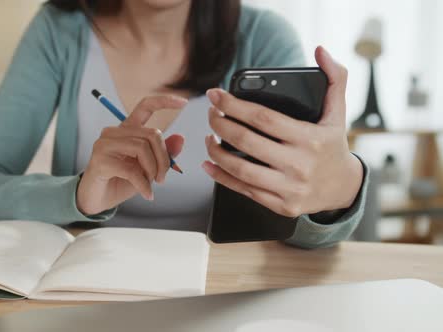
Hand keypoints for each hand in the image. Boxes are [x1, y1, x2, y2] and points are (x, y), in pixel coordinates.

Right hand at [77, 96, 186, 215]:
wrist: (97, 200)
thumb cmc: (121, 182)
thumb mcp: (147, 168)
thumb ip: (162, 154)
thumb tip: (180, 138)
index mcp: (127, 129)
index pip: (145, 106)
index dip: (164, 101)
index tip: (184, 102)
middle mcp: (114, 132)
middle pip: (151, 134)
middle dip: (164, 158)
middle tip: (162, 178)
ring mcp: (105, 144)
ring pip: (142, 148)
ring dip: (153, 170)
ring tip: (153, 185)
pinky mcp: (100, 160)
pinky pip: (131, 170)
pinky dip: (143, 184)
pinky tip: (147, 194)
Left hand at [203, 46, 362, 217]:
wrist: (343, 189)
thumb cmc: (333, 147)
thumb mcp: (338, 114)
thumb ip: (335, 79)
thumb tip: (321, 51)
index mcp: (310, 139)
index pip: (263, 118)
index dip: (235, 105)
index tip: (216, 94)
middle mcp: (299, 165)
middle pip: (246, 141)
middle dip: (220, 124)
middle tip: (210, 114)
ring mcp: (289, 188)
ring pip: (241, 169)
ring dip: (216, 152)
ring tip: (208, 138)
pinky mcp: (280, 205)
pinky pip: (244, 190)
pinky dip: (221, 178)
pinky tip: (209, 164)